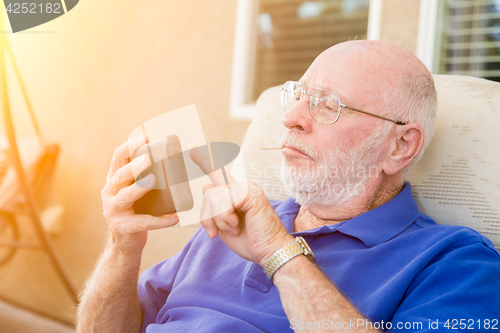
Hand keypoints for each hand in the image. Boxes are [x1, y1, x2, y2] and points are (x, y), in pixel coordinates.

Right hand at [101, 135, 178, 256]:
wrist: (125, 243)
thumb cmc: (136, 211)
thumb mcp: (135, 191)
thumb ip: (146, 176)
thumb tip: (176, 158)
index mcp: (114, 180)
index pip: (117, 158)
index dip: (130, 146)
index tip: (146, 138)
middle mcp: (110, 193)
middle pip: (119, 176)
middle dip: (133, 166)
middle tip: (148, 158)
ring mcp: (113, 210)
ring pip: (125, 196)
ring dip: (139, 187)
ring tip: (153, 180)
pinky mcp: (123, 227)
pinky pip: (143, 222)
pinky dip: (160, 221)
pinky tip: (174, 218)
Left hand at [189, 145, 293, 265]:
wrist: (269, 251)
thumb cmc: (250, 241)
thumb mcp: (224, 225)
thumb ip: (215, 208)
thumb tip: (206, 188)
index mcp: (236, 194)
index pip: (217, 174)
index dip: (203, 160)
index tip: (191, 147)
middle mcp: (242, 187)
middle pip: (208, 192)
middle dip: (207, 216)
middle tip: (216, 232)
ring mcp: (247, 188)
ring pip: (212, 197)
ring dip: (218, 219)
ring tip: (234, 228)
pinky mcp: (250, 193)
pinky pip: (223, 202)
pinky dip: (225, 218)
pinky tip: (237, 225)